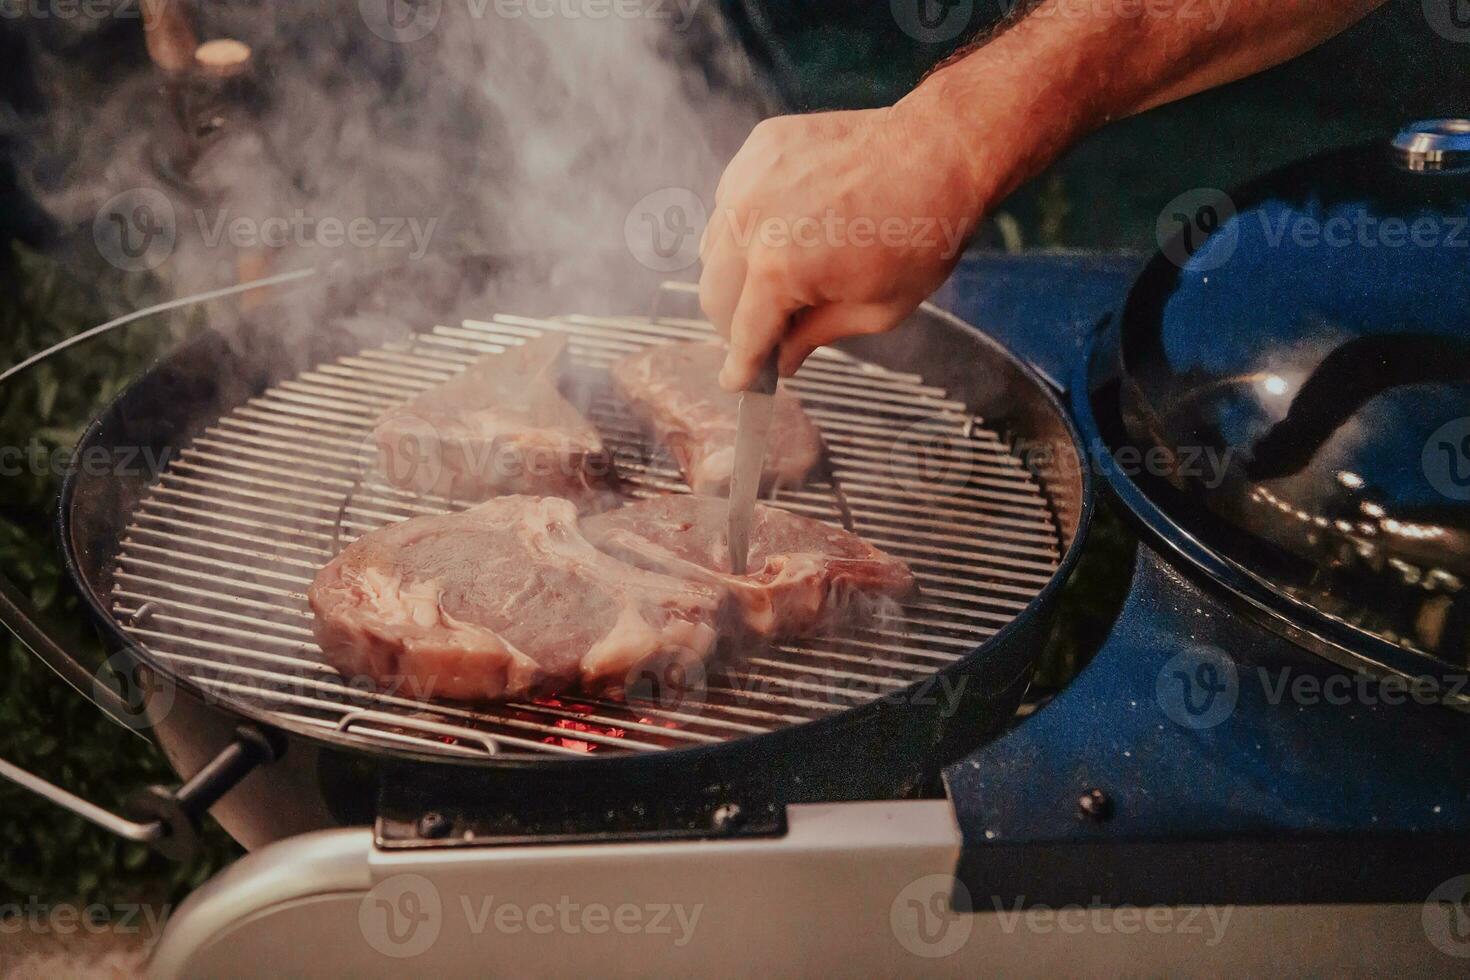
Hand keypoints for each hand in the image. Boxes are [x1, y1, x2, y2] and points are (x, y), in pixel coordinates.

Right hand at [698, 104, 985, 390]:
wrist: (942, 151)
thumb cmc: (922, 233)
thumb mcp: (877, 309)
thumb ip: (817, 336)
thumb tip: (784, 358)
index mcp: (780, 269)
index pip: (743, 333)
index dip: (741, 367)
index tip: (737, 382)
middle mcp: (751, 221)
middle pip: (713, 294)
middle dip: (736, 322)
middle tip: (769, 329)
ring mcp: (750, 178)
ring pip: (714, 248)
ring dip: (737, 273)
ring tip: (781, 276)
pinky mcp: (760, 148)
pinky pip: (730, 202)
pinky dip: (746, 225)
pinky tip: (786, 227)